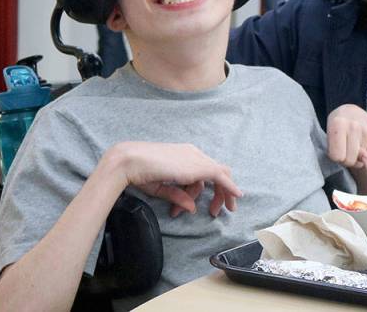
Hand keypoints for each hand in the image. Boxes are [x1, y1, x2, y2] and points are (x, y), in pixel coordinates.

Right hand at [108, 142, 241, 217]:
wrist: (130, 161)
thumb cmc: (139, 172)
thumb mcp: (161, 187)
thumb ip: (178, 196)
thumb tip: (192, 208)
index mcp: (183, 154)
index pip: (200, 171)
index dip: (202, 189)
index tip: (202, 205)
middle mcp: (192, 153)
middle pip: (214, 172)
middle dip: (219, 192)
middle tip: (218, 211)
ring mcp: (196, 158)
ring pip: (218, 176)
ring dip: (217, 197)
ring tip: (210, 213)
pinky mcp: (198, 166)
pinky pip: (220, 176)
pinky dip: (229, 186)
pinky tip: (236, 196)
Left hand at [326, 104, 366, 169]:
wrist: (351, 112)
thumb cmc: (337, 127)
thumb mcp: (330, 137)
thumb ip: (341, 154)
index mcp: (337, 124)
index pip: (337, 156)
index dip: (335, 157)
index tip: (335, 149)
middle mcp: (353, 126)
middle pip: (350, 160)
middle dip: (346, 159)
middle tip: (343, 148)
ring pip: (360, 160)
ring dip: (356, 155)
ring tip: (351, 143)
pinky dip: (365, 155)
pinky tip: (360, 143)